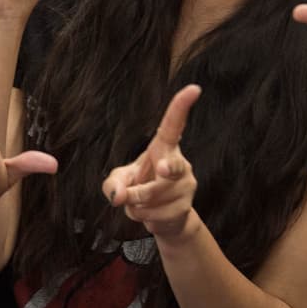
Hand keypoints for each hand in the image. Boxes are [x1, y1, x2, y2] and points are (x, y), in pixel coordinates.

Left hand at [102, 84, 200, 241]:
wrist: (164, 219)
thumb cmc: (139, 188)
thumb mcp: (119, 180)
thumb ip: (112, 185)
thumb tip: (118, 197)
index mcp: (164, 147)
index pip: (174, 124)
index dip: (181, 107)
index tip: (194, 89)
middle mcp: (180, 162)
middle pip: (172, 166)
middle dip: (167, 169)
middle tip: (161, 169)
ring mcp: (186, 185)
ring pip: (151, 196)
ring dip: (136, 204)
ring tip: (139, 202)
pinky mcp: (185, 207)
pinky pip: (154, 214)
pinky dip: (142, 217)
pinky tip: (149, 213)